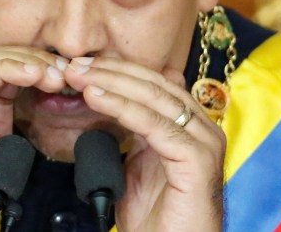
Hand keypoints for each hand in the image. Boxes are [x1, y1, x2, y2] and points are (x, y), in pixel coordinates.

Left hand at [65, 57, 225, 231]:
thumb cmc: (156, 218)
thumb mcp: (138, 164)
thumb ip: (132, 132)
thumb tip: (109, 101)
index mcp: (191, 126)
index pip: (155, 83)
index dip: (119, 70)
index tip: (83, 65)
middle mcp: (203, 129)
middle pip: (156, 84)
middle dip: (112, 71)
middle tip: (76, 65)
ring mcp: (204, 143)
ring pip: (155, 98)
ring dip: (112, 83)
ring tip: (79, 76)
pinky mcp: (198, 161)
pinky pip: (154, 125)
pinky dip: (122, 107)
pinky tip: (95, 98)